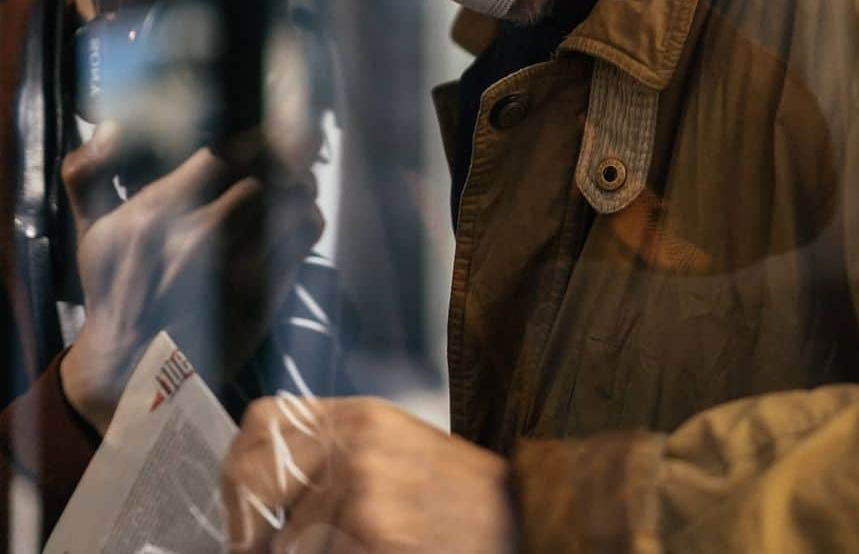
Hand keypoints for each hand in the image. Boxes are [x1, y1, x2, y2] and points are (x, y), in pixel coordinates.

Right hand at [59, 125, 322, 434]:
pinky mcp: (267, 291)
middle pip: (269, 169)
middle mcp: (204, 233)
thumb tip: (113, 125)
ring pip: (295, 197)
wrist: (132, 372)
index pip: (224, 150)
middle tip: (286, 149)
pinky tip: (296, 216)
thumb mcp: (89, 233)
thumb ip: (87, 173)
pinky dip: (307, 216)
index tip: (259, 129)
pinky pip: (306, 234)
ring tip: (293, 179)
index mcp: (161, 211)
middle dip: (282, 154)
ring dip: (299, 182)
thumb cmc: (114, 293)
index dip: (251, 133)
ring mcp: (240, 264)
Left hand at [220, 396, 518, 552]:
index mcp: (360, 415)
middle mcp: (355, 442)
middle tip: (262, 551)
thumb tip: (261, 493)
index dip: (239, 471)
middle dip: (249, 529)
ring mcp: (364, 489)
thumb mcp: (396, 450)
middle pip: (250, 477)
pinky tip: (379, 550)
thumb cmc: (457, 499)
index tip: (246, 514)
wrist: (523, 520)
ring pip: (284, 542)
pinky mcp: (375, 533)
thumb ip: (335, 454)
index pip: (261, 421)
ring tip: (359, 545)